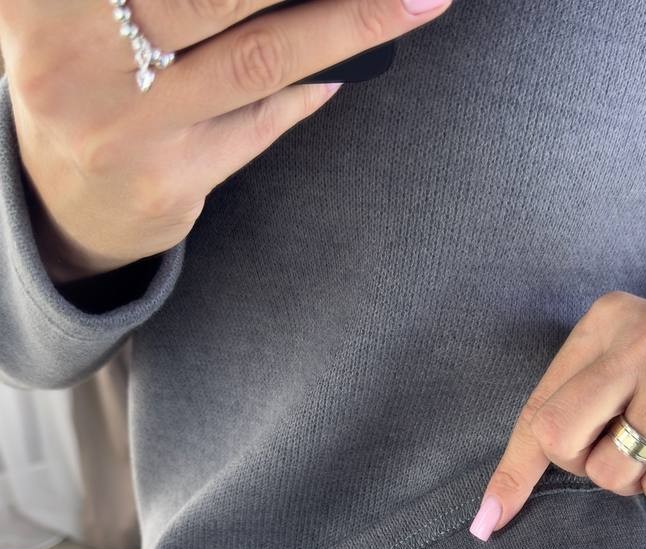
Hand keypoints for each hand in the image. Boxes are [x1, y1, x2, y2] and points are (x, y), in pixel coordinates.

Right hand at [0, 0, 451, 280]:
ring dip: (350, 22)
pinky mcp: (165, 181)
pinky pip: (259, 123)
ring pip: (256, 57)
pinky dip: (311, 87)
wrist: (59, 200)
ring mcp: (122, 126)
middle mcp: (71, 53)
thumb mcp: (82, 10)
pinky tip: (353, 64)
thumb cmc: (88, 67)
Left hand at [468, 290, 645, 539]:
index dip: (540, 460)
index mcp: (606, 319)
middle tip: (621, 447)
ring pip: (614, 472)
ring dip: (633, 480)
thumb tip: (484, 523)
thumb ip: (533, 447)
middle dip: (585, 465)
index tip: (519, 498)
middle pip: (563, 442)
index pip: (539, 416)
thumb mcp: (596, 393)